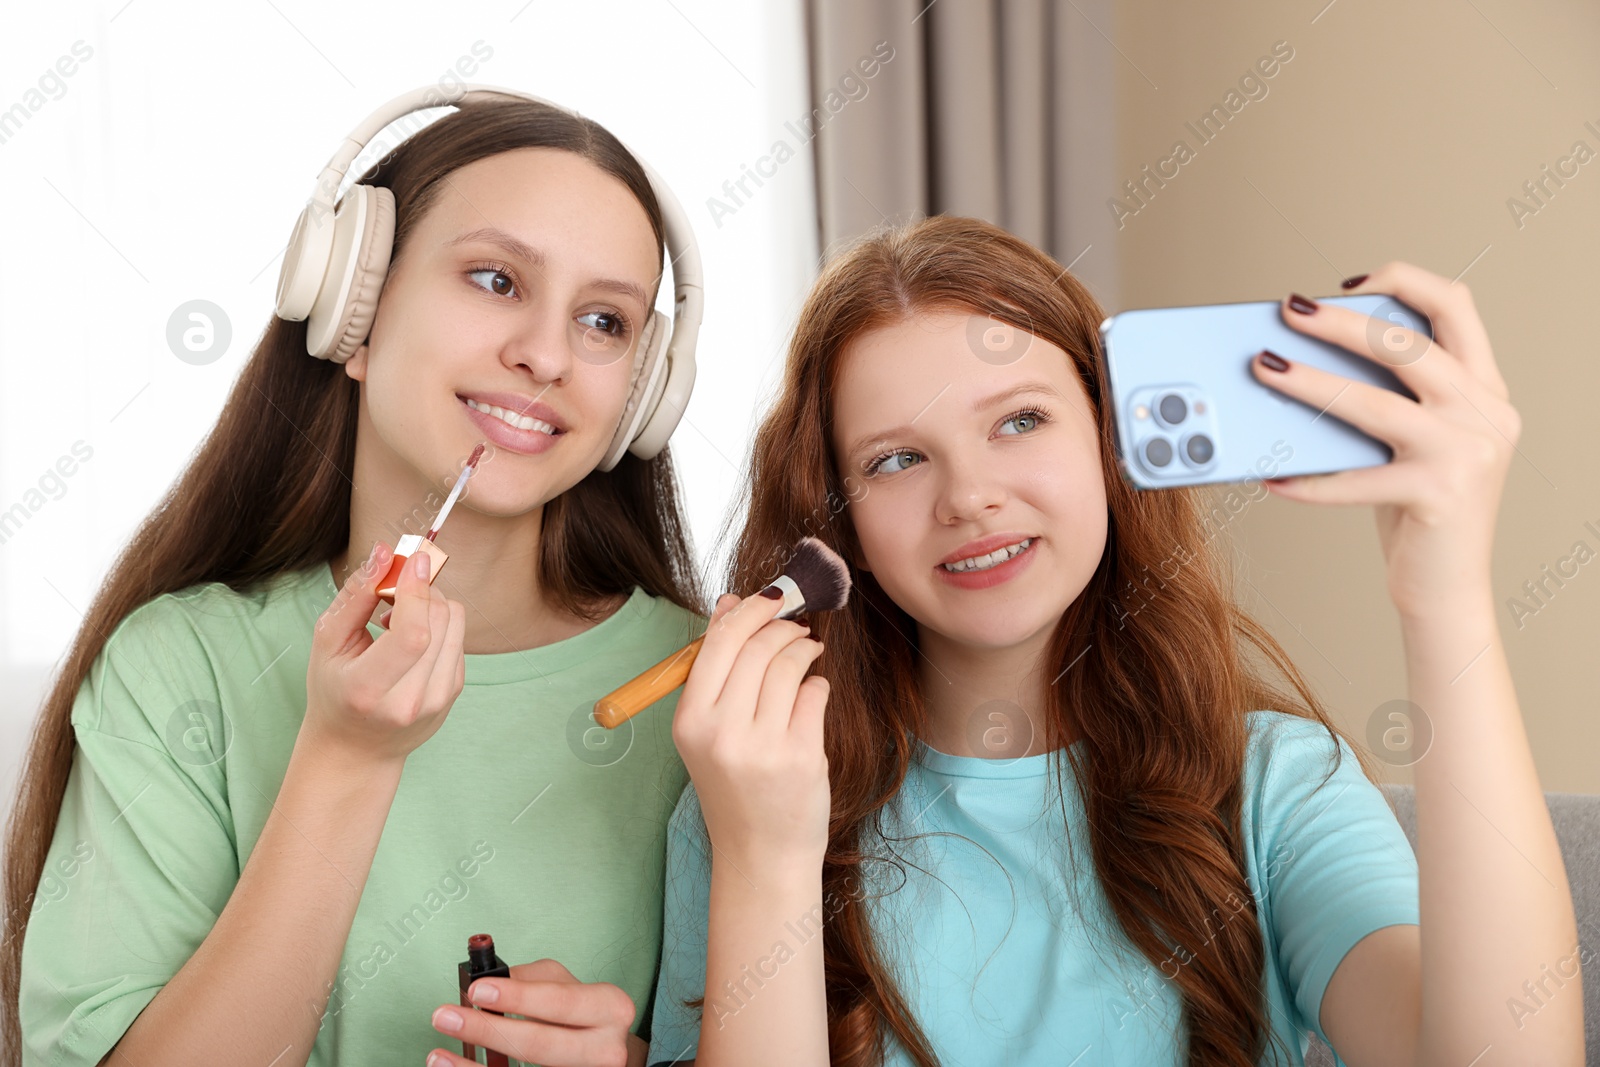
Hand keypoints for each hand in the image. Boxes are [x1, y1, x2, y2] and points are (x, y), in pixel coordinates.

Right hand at [304, 541, 466, 764]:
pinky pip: (458, 636)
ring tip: (394, 620)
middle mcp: (412, 700)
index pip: (413, 634)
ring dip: (429, 605)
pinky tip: (408, 640)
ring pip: (455, 623)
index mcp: (371, 690)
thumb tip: (386, 552)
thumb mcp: (328, 642)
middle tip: (390, 592)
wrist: (356, 748)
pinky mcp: (454, 692)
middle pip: (439, 622)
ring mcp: (439, 700)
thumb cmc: (335, 690)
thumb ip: (356, 595)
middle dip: (419, 591)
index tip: (413, 561)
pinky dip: (437, 625)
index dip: (417, 591)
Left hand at [426, 959, 640, 1066]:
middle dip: (489, 1031)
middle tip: (448, 1017)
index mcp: (610, 1008)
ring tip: (439, 1055)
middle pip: (542, 1046)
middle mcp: (606, 1048)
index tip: (477, 990)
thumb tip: (489, 981)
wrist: (607, 1051)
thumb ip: (532, 980)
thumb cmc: (586, 1014)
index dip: (518, 997)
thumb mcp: (569, 984)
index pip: (560, 1002)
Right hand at [671, 590, 830, 871]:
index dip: (750, 610)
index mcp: (690, 721)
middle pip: (757, 647)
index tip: (770, 599)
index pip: (719, 642)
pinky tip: (813, 692)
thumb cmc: (736, 785)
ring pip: (789, 666)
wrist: (761, 854)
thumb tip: (731, 603)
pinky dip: (818, 685)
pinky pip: (815, 695)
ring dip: (804, 649)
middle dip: (783, 626)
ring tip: (808, 652)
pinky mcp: (801, 756)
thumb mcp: (710, 730)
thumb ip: (718, 668)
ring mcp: (762, 746)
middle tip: (796, 625)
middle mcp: (721, 732)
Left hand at [1253, 263, 1520, 619]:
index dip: (1404, 281)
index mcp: (1485, 388)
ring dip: (1311, 383)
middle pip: (1408, 345)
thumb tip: (1305, 359)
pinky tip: (1272, 474)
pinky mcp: (1438, 496)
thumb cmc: (1419, 508)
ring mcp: (1467, 454)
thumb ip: (1387, 398)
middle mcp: (1486, 413)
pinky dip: (1308, 479)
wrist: (1449, 589)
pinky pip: (1357, 480)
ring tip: (1264, 368)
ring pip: (1375, 403)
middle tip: (1286, 312)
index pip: (1457, 306)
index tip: (1348, 284)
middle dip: (1341, 322)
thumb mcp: (1417, 441)